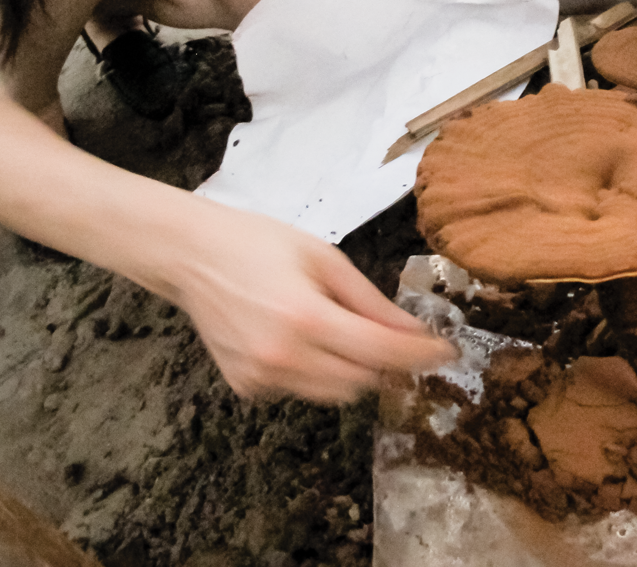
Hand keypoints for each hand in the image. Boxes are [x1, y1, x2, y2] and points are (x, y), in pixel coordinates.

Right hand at [169, 201, 455, 402]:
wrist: (191, 255)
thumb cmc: (257, 244)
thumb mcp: (324, 258)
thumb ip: (370, 301)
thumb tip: (412, 331)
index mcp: (308, 318)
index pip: (382, 353)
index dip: (420, 355)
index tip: (445, 352)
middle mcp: (284, 357)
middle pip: (362, 382)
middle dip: (384, 361)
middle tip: (390, 334)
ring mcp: (262, 377)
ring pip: (334, 394)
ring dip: (351, 369)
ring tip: (334, 327)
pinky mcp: (247, 386)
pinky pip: (300, 390)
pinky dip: (313, 371)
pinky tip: (297, 337)